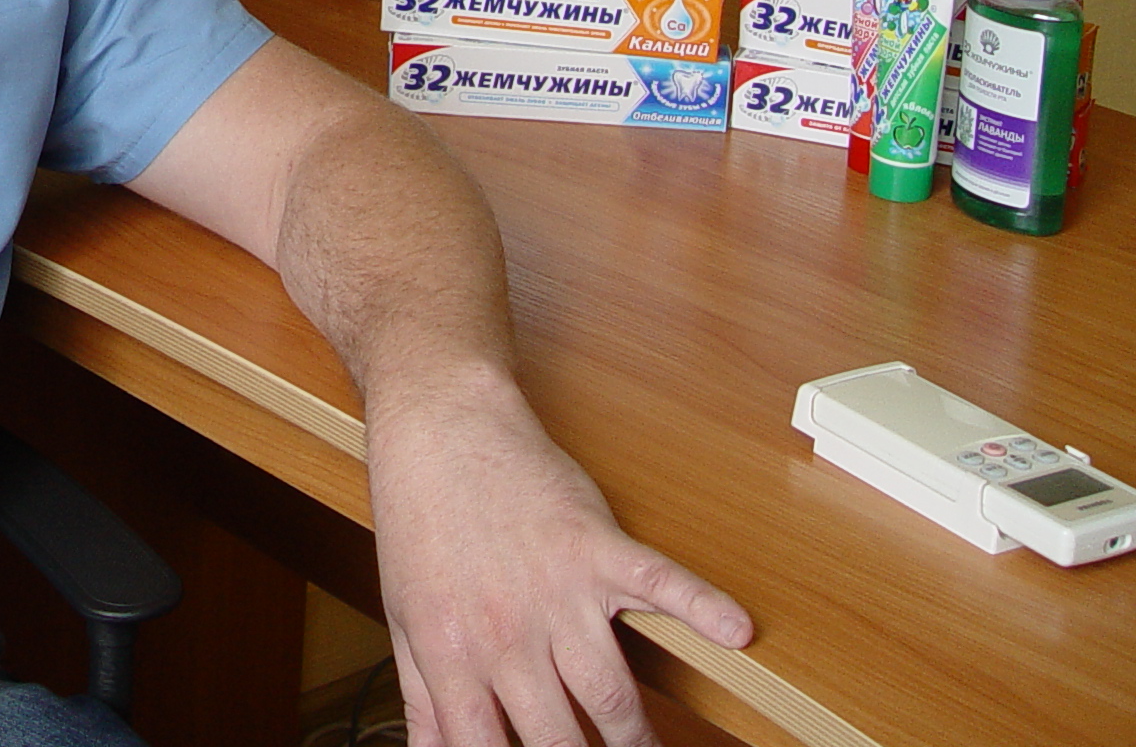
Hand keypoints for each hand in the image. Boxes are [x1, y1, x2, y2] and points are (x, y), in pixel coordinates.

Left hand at [364, 370, 751, 746]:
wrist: (436, 424)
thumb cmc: (418, 516)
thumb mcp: (403, 611)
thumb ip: (423, 694)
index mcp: (452, 653)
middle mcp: (505, 632)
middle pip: (558, 738)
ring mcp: (555, 589)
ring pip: (608, 691)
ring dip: (635, 738)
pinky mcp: (594, 545)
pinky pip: (656, 581)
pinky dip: (701, 605)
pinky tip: (736, 631)